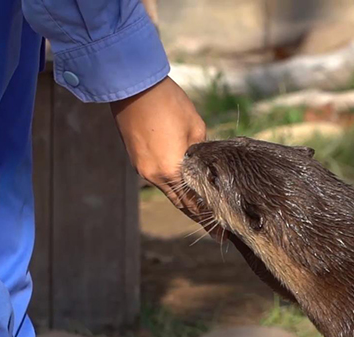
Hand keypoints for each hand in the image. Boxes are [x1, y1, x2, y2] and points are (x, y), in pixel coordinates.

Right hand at [111, 77, 221, 238]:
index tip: (223, 233)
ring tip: (204, 210)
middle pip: (180, 203)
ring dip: (185, 200)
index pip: (193, 204)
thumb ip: (203, 152)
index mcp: (171, 171)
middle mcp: (154, 176)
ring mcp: (142, 168)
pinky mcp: (136, 159)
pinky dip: (173, 185)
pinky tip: (185, 186)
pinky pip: (159, 178)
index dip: (208, 219)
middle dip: (198, 216)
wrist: (131, 85)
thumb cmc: (168, 103)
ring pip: (169, 191)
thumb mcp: (196, 127)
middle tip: (217, 229)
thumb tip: (208, 165)